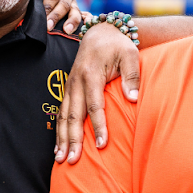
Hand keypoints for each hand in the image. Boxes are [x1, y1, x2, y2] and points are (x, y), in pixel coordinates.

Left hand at [35, 0, 83, 33]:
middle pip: (64, 4)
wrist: (40, 0)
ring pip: (75, 11)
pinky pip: (85, 16)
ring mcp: (74, 2)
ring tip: (67, 31)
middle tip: (48, 27)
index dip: (48, 6)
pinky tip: (85, 26)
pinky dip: (86, 21)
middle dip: (56, 16)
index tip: (42, 16)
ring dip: (72, 21)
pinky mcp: (78, 13)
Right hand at [55, 22, 139, 163]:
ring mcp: (70, 86)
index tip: (102, 145)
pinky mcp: (68, 89)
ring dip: (62, 138)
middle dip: (72, 139)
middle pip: (73, 115)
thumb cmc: (118, 45)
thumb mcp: (130, 54)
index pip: (95, 106)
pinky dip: (59, 130)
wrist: (100, 32)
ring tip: (61, 159)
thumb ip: (132, 76)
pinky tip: (59, 146)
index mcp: (91, 75)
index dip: (98, 126)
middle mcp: (76, 82)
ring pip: (63, 116)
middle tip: (72, 160)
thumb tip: (133, 99)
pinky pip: (61, 112)